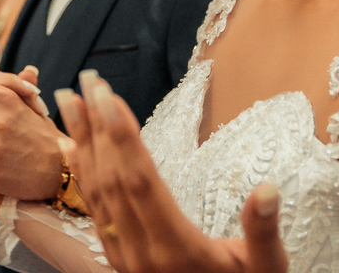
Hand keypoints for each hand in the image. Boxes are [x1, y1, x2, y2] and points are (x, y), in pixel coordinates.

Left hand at [55, 71, 287, 272]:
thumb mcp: (266, 271)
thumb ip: (263, 231)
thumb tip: (268, 190)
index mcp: (176, 249)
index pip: (141, 183)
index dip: (123, 139)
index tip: (109, 99)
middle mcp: (141, 252)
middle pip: (111, 180)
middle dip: (95, 128)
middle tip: (85, 83)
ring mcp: (125, 257)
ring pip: (96, 194)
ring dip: (82, 144)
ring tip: (70, 103)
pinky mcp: (119, 259)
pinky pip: (93, 210)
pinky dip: (83, 173)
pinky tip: (78, 148)